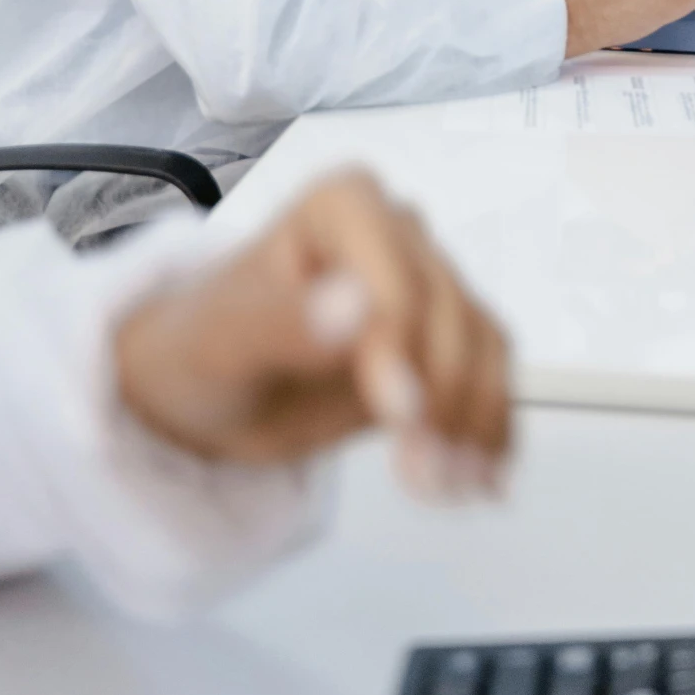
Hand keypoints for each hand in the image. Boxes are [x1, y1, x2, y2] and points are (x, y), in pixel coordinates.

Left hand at [114, 171, 510, 500]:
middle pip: (448, 310)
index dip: (405, 341)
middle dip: (443, 397)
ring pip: (480, 342)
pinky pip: (491, 374)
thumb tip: (357, 306)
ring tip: (448, 488)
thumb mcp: (223, 344)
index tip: (398, 414)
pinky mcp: (442, 339)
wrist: (208, 394)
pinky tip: (483, 479)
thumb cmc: (204, 352)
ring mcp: (424, 284)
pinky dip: (491, 429)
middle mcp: (394, 232)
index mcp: (342, 206)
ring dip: (474, 420)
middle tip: (423, 477)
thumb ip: (285, 322)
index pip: (395, 273)